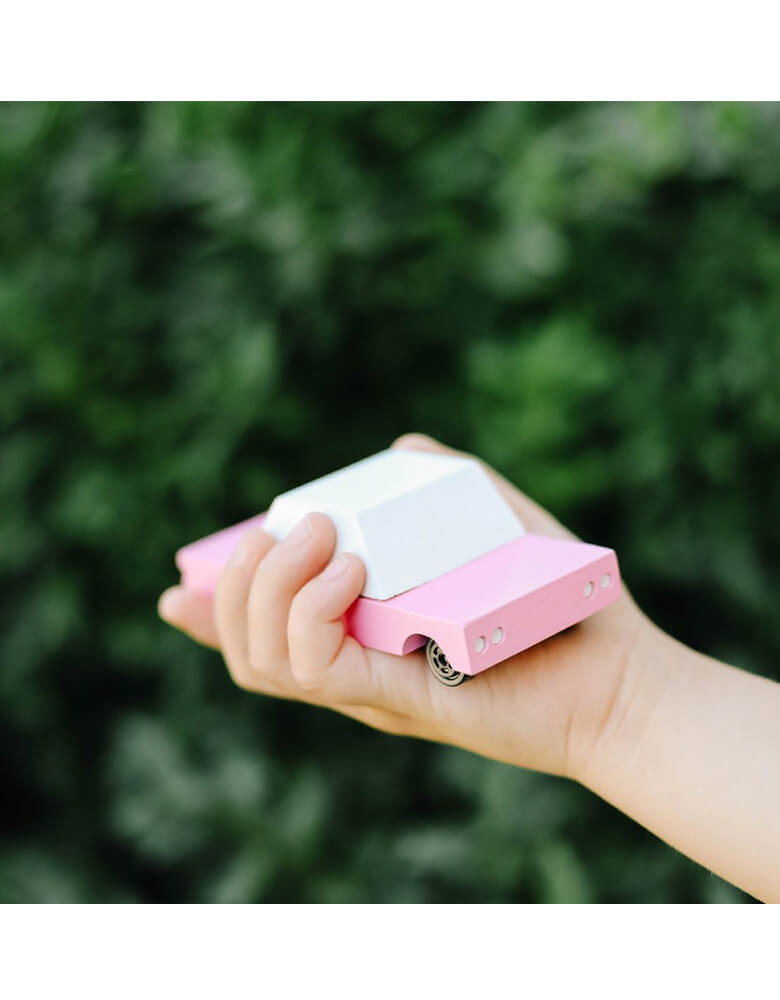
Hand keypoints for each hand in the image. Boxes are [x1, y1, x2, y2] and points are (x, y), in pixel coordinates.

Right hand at [158, 434, 656, 780]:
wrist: (618, 673)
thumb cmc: (561, 602)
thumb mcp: (498, 524)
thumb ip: (448, 483)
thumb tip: (399, 447)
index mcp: (364, 638)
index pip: (264, 638)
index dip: (214, 615)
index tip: (179, 588)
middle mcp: (356, 670)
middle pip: (246, 645)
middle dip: (240, 580)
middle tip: (295, 528)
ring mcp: (371, 688)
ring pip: (262, 659)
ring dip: (269, 587)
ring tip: (323, 537)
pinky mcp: (398, 698)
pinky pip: (314, 667)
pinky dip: (311, 611)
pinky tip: (348, 567)